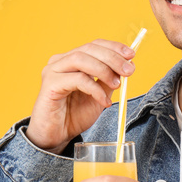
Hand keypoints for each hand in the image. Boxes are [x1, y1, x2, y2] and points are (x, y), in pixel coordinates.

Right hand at [27, 39, 136, 153]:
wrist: (57, 136)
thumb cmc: (74, 115)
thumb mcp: (100, 95)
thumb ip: (110, 80)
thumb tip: (127, 65)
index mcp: (71, 60)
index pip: (94, 45)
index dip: (114, 47)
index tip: (131, 54)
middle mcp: (60, 61)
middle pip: (88, 49)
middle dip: (112, 58)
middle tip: (128, 70)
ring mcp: (53, 71)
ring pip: (81, 59)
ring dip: (103, 70)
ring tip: (116, 85)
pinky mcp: (50, 85)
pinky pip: (77, 79)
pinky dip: (95, 89)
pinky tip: (104, 101)